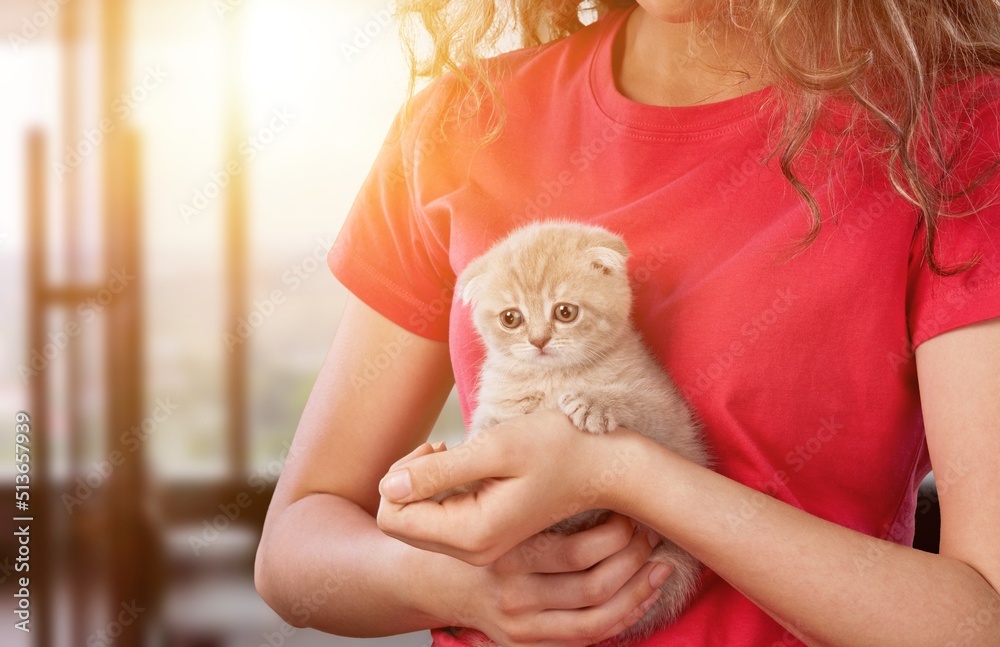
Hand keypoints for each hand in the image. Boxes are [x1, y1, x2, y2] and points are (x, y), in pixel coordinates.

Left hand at [377, 409, 645, 564]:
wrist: (605, 466)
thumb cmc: (558, 449)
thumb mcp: (495, 449)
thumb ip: (438, 472)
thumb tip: (388, 486)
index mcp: (470, 533)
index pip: (392, 516)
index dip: (400, 476)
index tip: (438, 448)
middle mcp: (472, 550)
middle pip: (400, 521)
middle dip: (409, 480)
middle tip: (444, 448)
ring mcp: (481, 547)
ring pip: (418, 520)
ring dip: (425, 484)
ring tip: (456, 455)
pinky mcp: (487, 536)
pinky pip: (440, 519)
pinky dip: (442, 491)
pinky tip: (468, 468)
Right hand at [440, 511, 673, 645]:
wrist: (439, 581)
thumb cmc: (477, 530)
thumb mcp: (491, 506)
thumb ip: (530, 495)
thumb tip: (593, 474)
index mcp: (506, 555)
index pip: (578, 553)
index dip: (617, 535)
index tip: (631, 514)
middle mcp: (513, 595)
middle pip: (594, 586)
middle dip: (634, 560)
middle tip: (650, 535)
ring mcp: (520, 626)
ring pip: (598, 619)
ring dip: (638, 592)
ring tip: (659, 566)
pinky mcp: (526, 644)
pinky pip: (587, 638)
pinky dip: (622, 617)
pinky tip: (642, 596)